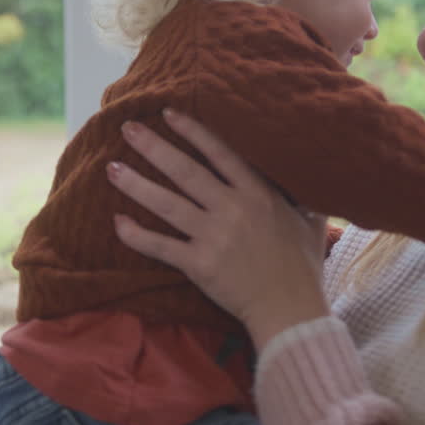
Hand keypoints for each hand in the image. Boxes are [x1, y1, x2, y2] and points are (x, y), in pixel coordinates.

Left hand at [108, 109, 331, 350]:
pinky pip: (161, 246)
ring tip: (112, 169)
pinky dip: (137, 235)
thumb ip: (304, 195)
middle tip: (128, 129)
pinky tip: (117, 222)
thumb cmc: (303, 266)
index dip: (192, 131)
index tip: (168, 114)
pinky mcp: (199, 264)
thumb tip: (312, 173)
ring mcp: (213, 236)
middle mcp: (232, 208)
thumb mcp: (311, 221)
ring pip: (167, 204)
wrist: (291, 309)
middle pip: (185, 171)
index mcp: (258, 194)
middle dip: (154, 147)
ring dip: (136, 184)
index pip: (220, 153)